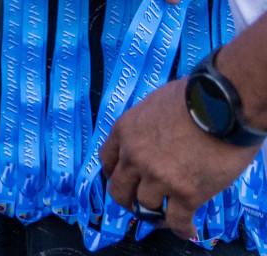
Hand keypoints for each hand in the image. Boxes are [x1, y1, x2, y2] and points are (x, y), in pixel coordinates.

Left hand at [100, 79, 259, 239]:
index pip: (107, 161)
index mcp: (124, 132)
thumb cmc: (193, 97)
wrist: (221, 106)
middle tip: (139, 205)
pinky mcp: (186, 193)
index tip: (122, 181)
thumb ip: (145, 124)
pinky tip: (187, 230)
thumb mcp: (154, 104)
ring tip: (165, 217)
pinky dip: (182, 229)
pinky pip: (177, 220)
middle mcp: (135, 157)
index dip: (114, 175)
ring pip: (145, 207)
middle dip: (128, 200)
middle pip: (119, 190)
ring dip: (155, 215)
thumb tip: (151, 134)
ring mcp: (159, 177)